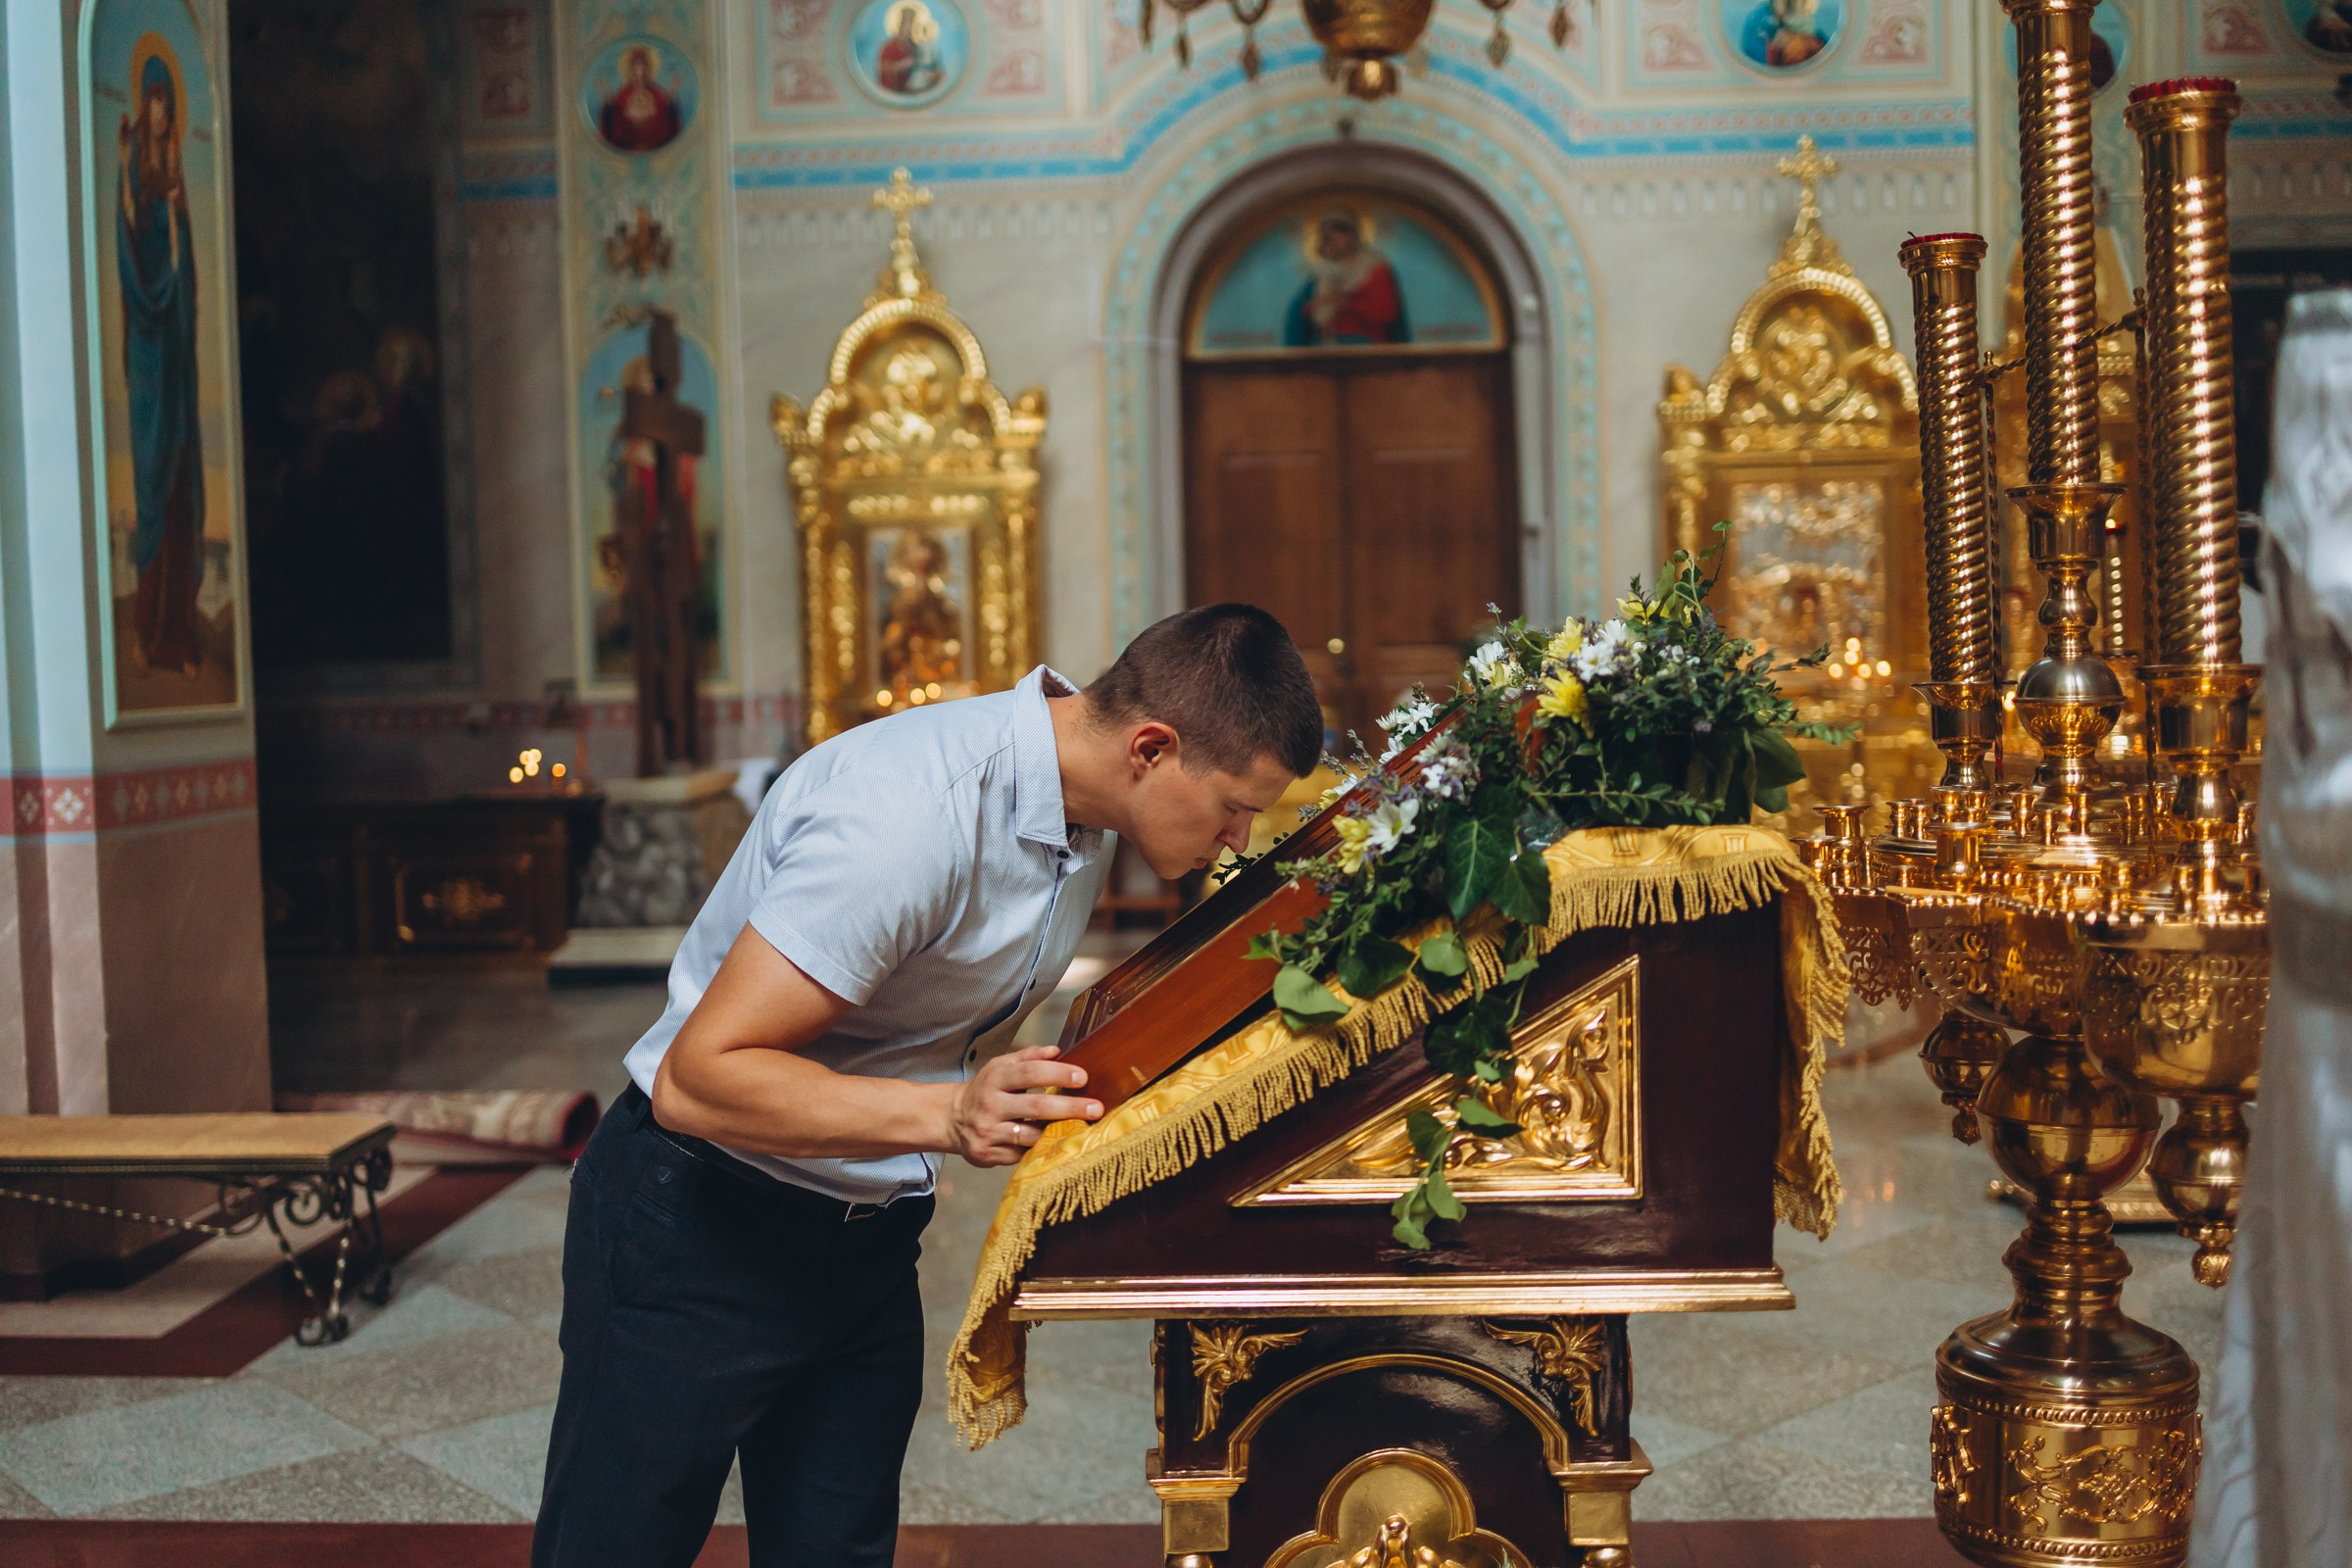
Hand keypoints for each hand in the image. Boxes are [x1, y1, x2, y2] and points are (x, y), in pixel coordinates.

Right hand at [944, 1045, 1100, 1168]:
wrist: (952, 1119)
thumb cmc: (985, 1090)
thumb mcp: (1000, 1067)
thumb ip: (1028, 1057)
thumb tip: (1057, 1050)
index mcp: (994, 1078)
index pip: (1030, 1073)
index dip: (1057, 1074)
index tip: (1082, 1077)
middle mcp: (989, 1105)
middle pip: (1036, 1107)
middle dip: (1070, 1107)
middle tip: (1096, 1108)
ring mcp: (987, 1132)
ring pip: (1030, 1135)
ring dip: (1058, 1132)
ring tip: (1082, 1128)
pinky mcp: (986, 1154)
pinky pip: (1021, 1154)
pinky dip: (1039, 1149)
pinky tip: (1054, 1144)